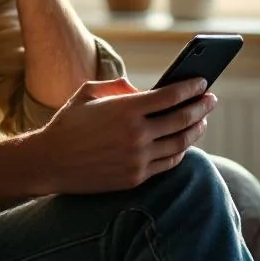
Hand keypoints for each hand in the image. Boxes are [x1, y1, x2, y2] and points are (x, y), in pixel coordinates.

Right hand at [28, 76, 216, 194]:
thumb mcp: (88, 93)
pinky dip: (181, 151)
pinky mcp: (135, 178)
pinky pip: (168, 163)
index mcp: (126, 109)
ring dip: (196, 129)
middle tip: (210, 100)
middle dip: (201, 107)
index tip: (203, 82)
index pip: (171, 95)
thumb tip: (144, 91)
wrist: (48, 162)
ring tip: (201, 120)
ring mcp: (137, 159)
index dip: (191, 88)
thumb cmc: (68, 123)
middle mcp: (136, 134)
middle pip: (182, 119)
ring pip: (180, 143)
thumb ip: (118, 86)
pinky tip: (184, 142)